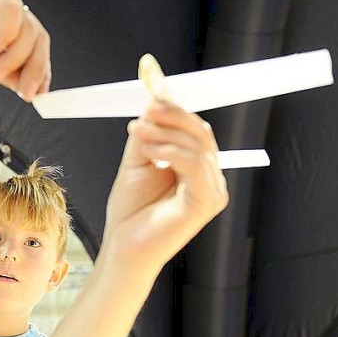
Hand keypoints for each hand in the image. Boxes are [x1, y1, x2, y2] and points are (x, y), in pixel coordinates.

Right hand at [0, 0, 50, 100]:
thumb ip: (9, 75)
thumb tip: (32, 90)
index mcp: (13, 29)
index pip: (39, 48)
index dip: (42, 71)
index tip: (38, 95)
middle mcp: (10, 13)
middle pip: (39, 38)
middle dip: (35, 68)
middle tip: (25, 92)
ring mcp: (0, 0)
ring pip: (28, 28)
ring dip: (16, 57)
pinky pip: (10, 10)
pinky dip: (8, 33)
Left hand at [103, 101, 228, 269]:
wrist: (125, 247)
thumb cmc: (131, 214)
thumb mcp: (137, 162)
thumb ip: (148, 134)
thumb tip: (154, 100)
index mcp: (196, 169)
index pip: (194, 129)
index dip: (175, 108)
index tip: (153, 89)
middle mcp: (209, 179)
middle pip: (201, 132)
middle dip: (172, 115)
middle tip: (146, 110)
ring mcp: (212, 191)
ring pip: (199, 144)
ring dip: (166, 132)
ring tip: (139, 132)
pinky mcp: (207, 202)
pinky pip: (196, 164)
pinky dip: (171, 151)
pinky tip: (151, 150)